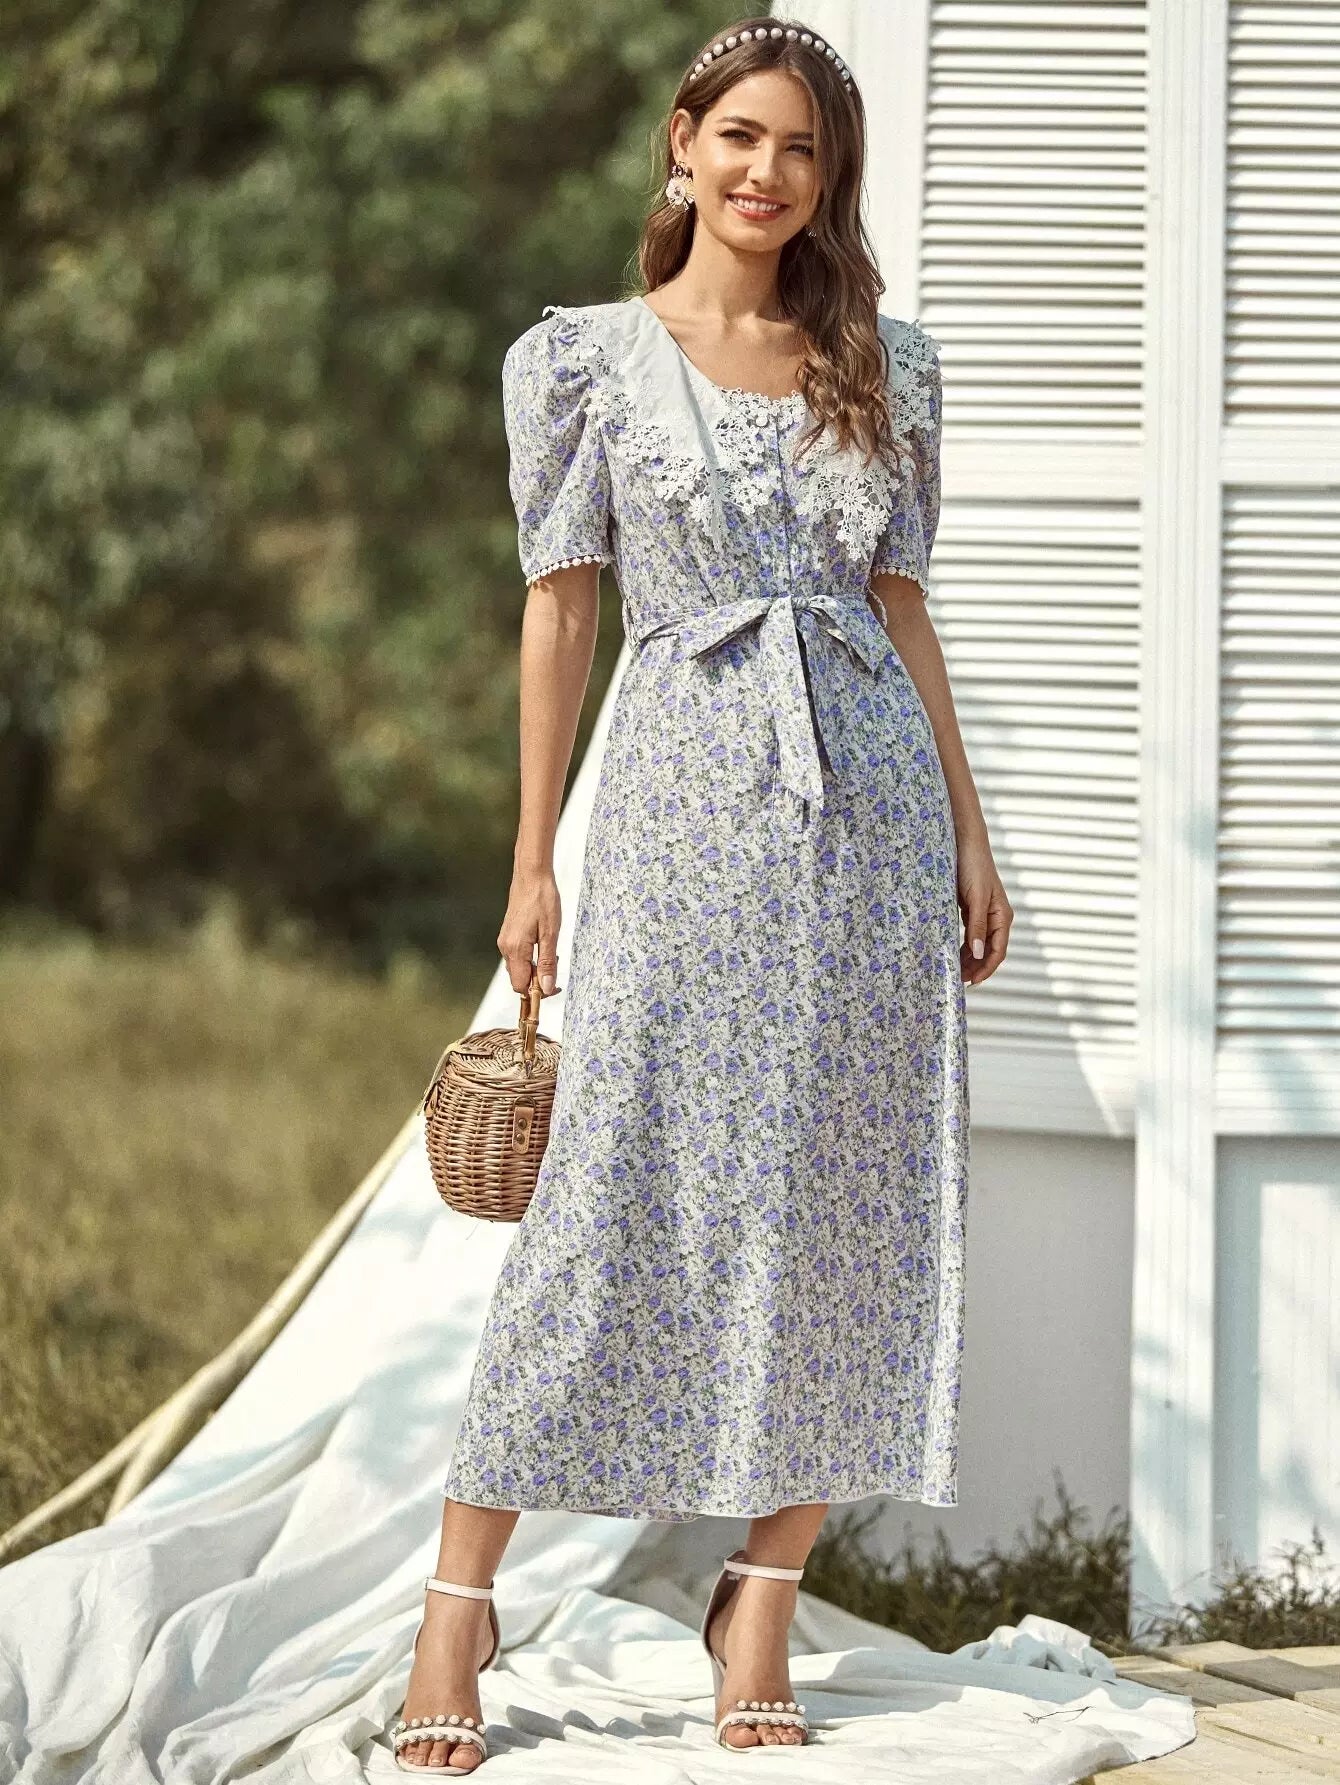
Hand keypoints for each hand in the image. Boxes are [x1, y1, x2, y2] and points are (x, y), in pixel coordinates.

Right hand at [499, 863, 562, 995]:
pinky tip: (543, 945)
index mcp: (515, 949)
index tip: (554, 987)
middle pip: (519, 979)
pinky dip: (531, 958)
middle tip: (556, 968)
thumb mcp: (551, 933)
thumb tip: (547, 988)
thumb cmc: (543, 900)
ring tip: (552, 952)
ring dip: (535, 969)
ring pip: (518, 968)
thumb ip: (548, 963)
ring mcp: (505, 941)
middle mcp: (505, 948)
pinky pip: (517, 956)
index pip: (521, 986)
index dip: (537, 993)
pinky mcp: (508, 935)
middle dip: (537, 980)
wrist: (531, 875)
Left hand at [956, 834, 1011, 985]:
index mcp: (1002, 916)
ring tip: (954, 971)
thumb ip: (977, 926)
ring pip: (978, 944)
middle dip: (975, 967)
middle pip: (988, 951)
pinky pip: (970, 934)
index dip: (986, 969)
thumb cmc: (973, 867)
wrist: (965, 843)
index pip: (998, 951)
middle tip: (957, 981)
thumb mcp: (976, 899)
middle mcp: (996, 917)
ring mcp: (984, 914)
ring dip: (968, 958)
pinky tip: (952, 952)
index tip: (971, 982)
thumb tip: (977, 953)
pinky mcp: (972, 909)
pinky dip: (963, 945)